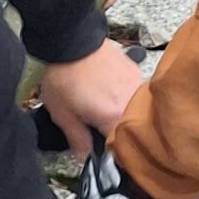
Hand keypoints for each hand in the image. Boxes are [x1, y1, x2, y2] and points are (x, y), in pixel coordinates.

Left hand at [39, 38, 146, 162]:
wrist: (73, 40)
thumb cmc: (64, 77)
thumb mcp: (62, 113)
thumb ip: (77, 138)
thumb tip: (84, 157)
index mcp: (113, 117)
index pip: (121, 146)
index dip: (111, 152)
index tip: (104, 152)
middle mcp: (131, 102)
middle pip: (131, 127)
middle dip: (119, 132)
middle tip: (101, 129)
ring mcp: (136, 85)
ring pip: (135, 110)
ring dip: (124, 114)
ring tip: (104, 109)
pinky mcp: (135, 71)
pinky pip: (135, 92)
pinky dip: (125, 97)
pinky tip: (109, 92)